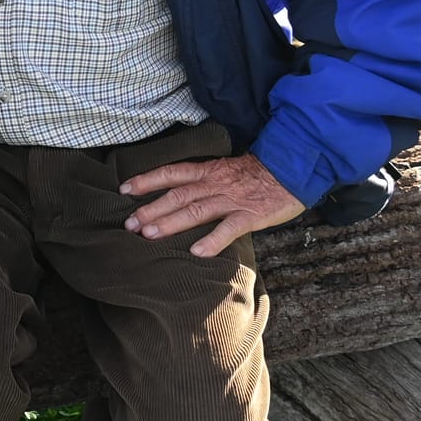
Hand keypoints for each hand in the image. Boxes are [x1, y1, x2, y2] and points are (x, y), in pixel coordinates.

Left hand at [119, 152, 304, 257]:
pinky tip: (196, 253)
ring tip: (150, 235)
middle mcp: (215, 183)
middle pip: (177, 195)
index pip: (172, 172)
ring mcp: (232, 199)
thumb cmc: (260, 173)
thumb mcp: (228, 168)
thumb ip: (206, 179)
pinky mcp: (250, 215)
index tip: (124, 188)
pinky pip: (229, 229)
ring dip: (171, 223)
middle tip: (129, 224)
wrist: (295, 168)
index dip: (147, 180)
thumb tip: (181, 193)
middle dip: (151, 209)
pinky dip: (213, 241)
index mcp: (209, 170)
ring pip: (196, 210)